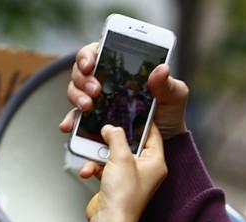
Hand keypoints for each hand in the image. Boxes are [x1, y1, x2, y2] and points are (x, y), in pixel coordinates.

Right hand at [59, 42, 188, 140]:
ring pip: (76, 94)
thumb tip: (161, 70)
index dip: (88, 55)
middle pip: (81, 73)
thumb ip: (167, 84)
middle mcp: (105, 83)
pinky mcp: (94, 125)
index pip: (97, 53)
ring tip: (87, 107)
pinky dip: (72, 126)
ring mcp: (97, 104)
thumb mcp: (174, 96)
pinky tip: (71, 130)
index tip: (89, 64)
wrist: (166, 144)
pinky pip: (77, 124)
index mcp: (121, 69)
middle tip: (95, 90)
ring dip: (77, 99)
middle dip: (83, 80)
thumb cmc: (170, 114)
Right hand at [82, 123, 167, 221]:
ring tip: (92, 154)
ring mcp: (129, 177)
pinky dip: (94, 167)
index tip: (130, 109)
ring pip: (113, 154)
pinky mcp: (115, 184)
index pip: (152, 134)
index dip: (141, 120)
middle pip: (129, 143)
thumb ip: (116, 137)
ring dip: (99, 154)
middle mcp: (145, 170)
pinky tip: (89, 171)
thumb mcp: (122, 158)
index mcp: (156, 162)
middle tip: (104, 128)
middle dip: (113, 138)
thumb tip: (111, 128)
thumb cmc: (123, 197)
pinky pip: (104, 168)